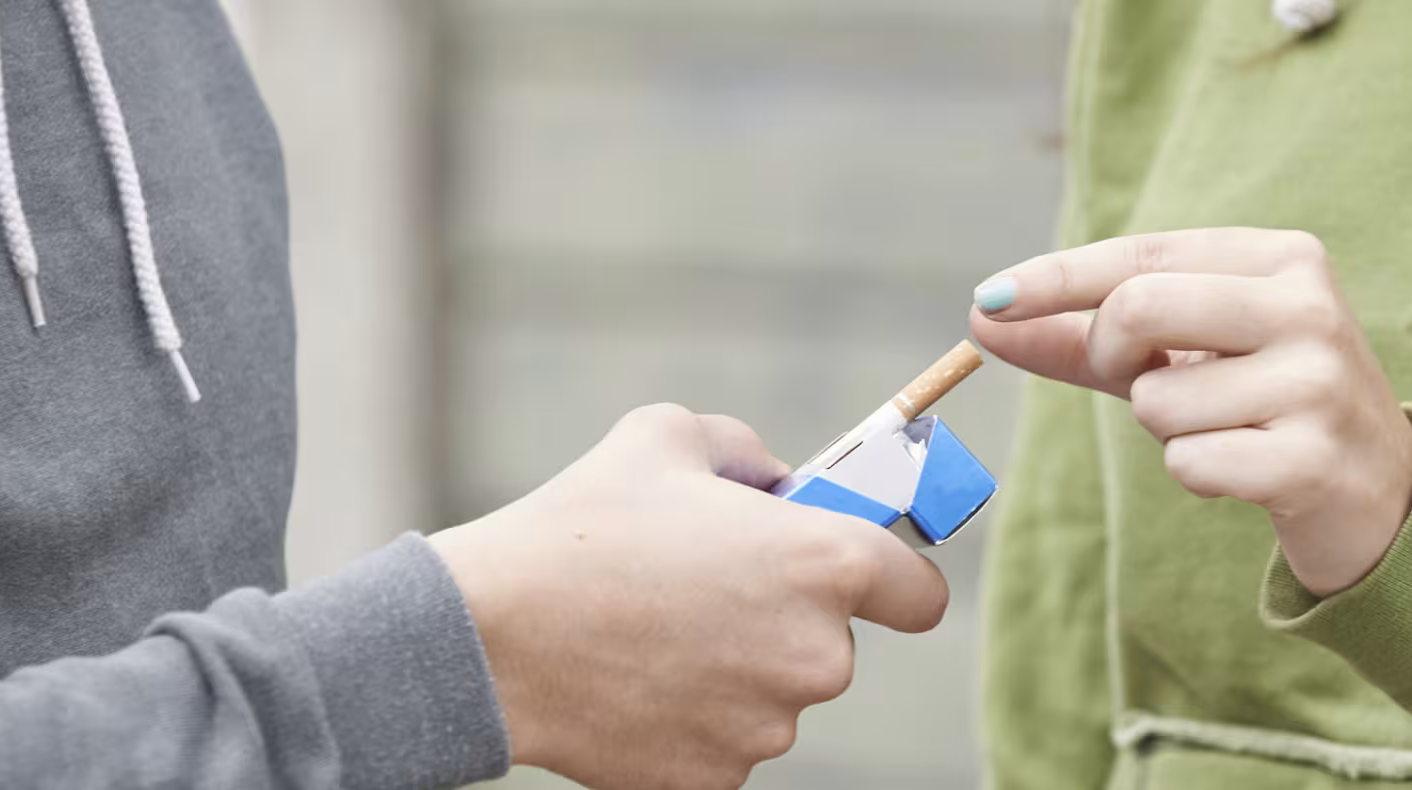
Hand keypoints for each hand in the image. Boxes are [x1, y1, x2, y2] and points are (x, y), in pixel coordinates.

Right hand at [430, 404, 948, 789]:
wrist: (491, 635)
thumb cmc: (580, 527)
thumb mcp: (667, 435)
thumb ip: (747, 451)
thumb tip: (776, 483)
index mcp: (824, 564)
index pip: (920, 594)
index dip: (894, 581)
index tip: (859, 576)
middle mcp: (816, 657)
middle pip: (832, 646)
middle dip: (783, 620)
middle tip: (703, 590)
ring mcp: (768, 729)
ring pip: (773, 697)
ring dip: (734, 671)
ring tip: (652, 633)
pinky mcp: (717, 781)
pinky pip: (724, 745)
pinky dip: (691, 720)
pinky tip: (636, 683)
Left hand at [969, 228, 1411, 595]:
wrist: (1381, 493)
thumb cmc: (1260, 406)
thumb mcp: (1176, 357)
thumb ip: (1080, 337)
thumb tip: (981, 317)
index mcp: (1279, 258)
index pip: (1141, 253)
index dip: (1055, 278)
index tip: (988, 299)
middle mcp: (1306, 304)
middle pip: (1137, 308)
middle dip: (1112, 356)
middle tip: (1145, 380)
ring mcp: (1316, 381)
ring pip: (1156, 401)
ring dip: (1167, 431)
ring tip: (1228, 431)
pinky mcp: (1312, 458)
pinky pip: (1188, 463)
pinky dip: (1196, 476)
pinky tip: (1247, 471)